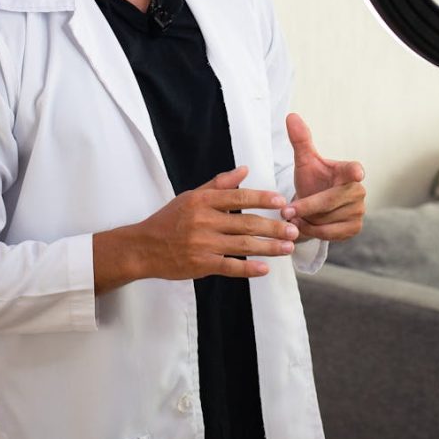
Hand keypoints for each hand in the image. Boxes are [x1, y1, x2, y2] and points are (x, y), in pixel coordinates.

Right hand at [93, 166, 298, 292]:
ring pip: (243, 246)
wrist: (144, 247)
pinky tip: (265, 268)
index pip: (238, 197)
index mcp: (202, 201)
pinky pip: (229, 267)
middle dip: (273, 226)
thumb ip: (219, 184)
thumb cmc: (169, 220)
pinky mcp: (201, 264)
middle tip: (294, 229)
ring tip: (287, 247)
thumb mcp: (190, 196)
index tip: (282, 202)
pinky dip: (248, 268)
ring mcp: (203, 244)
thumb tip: (244, 170)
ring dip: (268, 247)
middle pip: (246, 223)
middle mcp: (204, 221)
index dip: (262, 199)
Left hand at [281, 113, 364, 241]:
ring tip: (295, 216)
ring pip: (327, 219)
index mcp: (348, 171)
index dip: (354, 172)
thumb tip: (291, 116)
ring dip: (307, 220)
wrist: (314, 206)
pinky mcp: (354, 228)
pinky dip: (313, 231)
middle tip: (285, 211)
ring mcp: (359, 211)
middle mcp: (358, 191)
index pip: (352, 170)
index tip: (357, 173)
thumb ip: (300, 140)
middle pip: (329, 201)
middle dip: (306, 207)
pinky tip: (303, 226)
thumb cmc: (312, 180)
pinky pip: (330, 234)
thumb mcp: (304, 161)